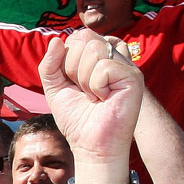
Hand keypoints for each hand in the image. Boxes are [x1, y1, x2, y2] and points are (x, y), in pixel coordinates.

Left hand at [37, 30, 143, 165]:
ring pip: (94, 49)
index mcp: (98, 56)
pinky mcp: (133, 76)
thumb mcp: (55, 88)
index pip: (77, 37)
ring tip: (95, 96)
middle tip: (84, 91)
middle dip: (73, 68)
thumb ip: (50, 65)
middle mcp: (113, 56)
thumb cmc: (77, 119)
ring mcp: (125, 65)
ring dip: (85, 79)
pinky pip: (104, 66)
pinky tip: (105, 99)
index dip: (66, 60)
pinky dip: (96, 86)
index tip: (74, 84)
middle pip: (84, 37)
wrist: (91, 146)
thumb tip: (56, 40)